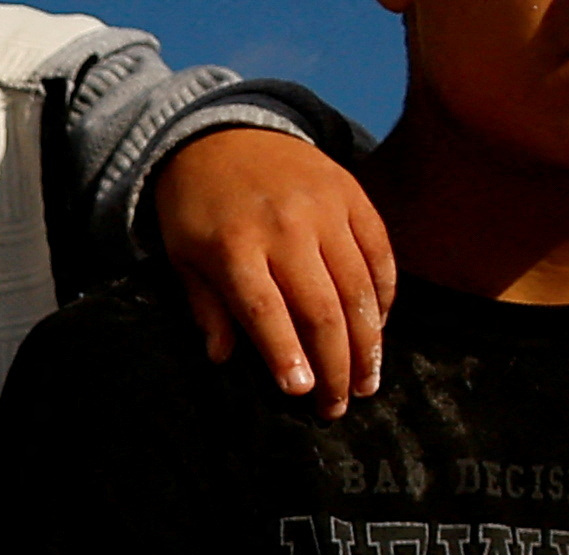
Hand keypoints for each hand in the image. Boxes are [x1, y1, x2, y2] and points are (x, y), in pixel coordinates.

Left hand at [154, 127, 395, 417]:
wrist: (223, 133)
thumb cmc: (196, 209)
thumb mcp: (183, 259)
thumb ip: (207, 307)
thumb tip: (223, 359)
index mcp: (235, 247)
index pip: (266, 311)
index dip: (286, 354)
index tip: (301, 394)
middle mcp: (286, 227)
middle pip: (322, 307)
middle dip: (334, 363)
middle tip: (338, 406)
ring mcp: (326, 208)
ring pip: (359, 284)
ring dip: (368, 340)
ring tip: (366, 382)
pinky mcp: (353, 194)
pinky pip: (380, 250)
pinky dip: (384, 293)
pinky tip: (379, 327)